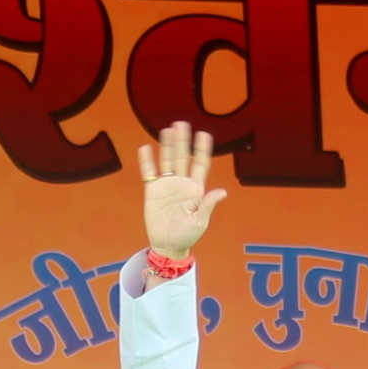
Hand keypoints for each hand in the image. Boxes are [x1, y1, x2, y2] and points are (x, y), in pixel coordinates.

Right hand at [138, 121, 227, 259]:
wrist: (168, 245)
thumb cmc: (187, 235)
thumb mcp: (200, 221)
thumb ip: (208, 205)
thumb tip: (222, 192)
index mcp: (196, 189)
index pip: (200, 164)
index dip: (202, 149)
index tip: (204, 134)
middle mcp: (182, 184)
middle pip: (182, 157)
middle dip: (182, 141)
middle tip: (182, 123)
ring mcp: (167, 186)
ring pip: (167, 161)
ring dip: (167, 146)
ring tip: (167, 130)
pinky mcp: (153, 191)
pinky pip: (149, 173)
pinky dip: (147, 161)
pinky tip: (145, 148)